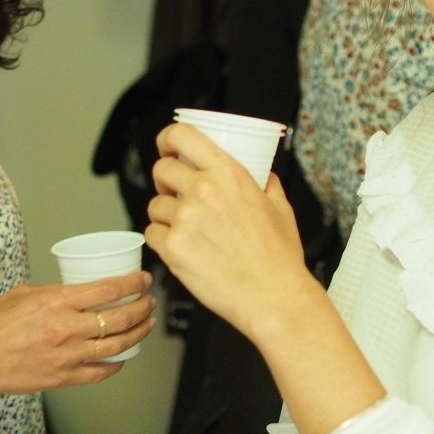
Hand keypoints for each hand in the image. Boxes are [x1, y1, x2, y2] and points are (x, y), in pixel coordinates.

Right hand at [0, 272, 154, 400]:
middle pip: (120, 318)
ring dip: (137, 333)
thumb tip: (78, 292)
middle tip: (149, 302)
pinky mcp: (62, 379)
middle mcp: (66, 329)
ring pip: (117, 346)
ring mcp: (66, 357)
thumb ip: (55, 293)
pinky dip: (117, 364)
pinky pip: (100, 372)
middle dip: (142, 308)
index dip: (133, 284)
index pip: (108, 289)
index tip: (143, 280)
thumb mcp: (24, 294)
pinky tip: (123, 356)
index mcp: (56, 302)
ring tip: (145, 325)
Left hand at [145, 122, 315, 340]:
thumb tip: (265, 176)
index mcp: (228, 173)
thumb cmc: (279, 257)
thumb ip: (268, 186)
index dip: (167, 139)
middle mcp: (203, 190)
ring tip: (187, 229)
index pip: (182, 135)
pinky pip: (152, 233)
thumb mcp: (280, 208)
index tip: (167, 147)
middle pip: (161, 170)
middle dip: (166, 181)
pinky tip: (182, 248)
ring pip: (155, 206)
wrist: (274, 297)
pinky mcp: (172, 248)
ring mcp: (185, 219)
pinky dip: (163, 240)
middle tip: (177, 194)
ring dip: (165, 214)